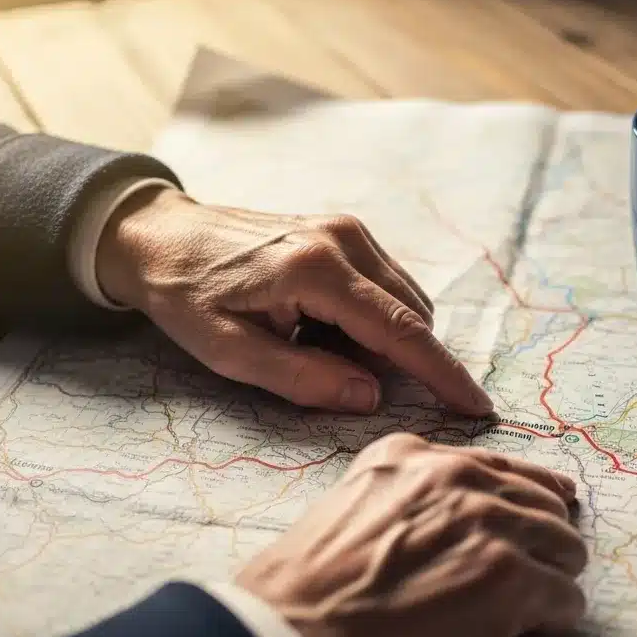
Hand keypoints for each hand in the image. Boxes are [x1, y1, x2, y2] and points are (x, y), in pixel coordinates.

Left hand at [96, 186, 492, 414]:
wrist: (158, 236)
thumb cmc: (185, 297)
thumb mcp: (229, 354)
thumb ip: (302, 379)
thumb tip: (370, 398)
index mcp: (315, 270)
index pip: (401, 330)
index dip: (442, 374)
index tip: (477, 407)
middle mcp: (343, 240)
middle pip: (412, 315)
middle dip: (398, 361)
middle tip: (332, 377)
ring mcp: (346, 228)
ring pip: (403, 299)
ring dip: (380, 339)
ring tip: (311, 346)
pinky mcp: (343, 229)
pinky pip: (384, 284)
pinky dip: (369, 317)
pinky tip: (317, 325)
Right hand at [235, 433, 586, 636]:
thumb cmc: (301, 593)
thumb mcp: (347, 511)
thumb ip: (403, 505)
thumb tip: (454, 537)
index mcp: (409, 456)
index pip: (497, 467)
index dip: (517, 503)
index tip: (528, 523)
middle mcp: (456, 477)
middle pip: (541, 502)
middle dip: (538, 542)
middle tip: (527, 578)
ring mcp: (488, 524)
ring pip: (566, 545)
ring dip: (551, 579)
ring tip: (528, 612)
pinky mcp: (511, 578)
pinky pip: (566, 598)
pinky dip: (553, 620)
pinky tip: (528, 636)